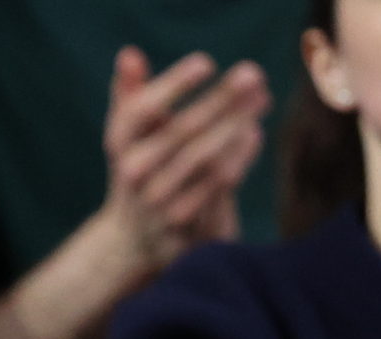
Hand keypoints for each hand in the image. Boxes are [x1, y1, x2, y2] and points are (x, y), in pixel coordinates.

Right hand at [99, 48, 270, 274]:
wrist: (132, 240)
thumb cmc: (139, 169)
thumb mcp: (127, 135)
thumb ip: (130, 94)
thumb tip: (129, 54)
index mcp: (118, 146)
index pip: (140, 111)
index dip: (173, 86)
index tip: (206, 63)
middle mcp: (133, 175)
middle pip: (181, 132)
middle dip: (221, 100)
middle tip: (253, 74)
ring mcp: (157, 202)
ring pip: (204, 159)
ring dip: (237, 125)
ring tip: (261, 99)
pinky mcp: (182, 224)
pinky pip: (218, 186)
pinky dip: (238, 157)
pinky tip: (254, 133)